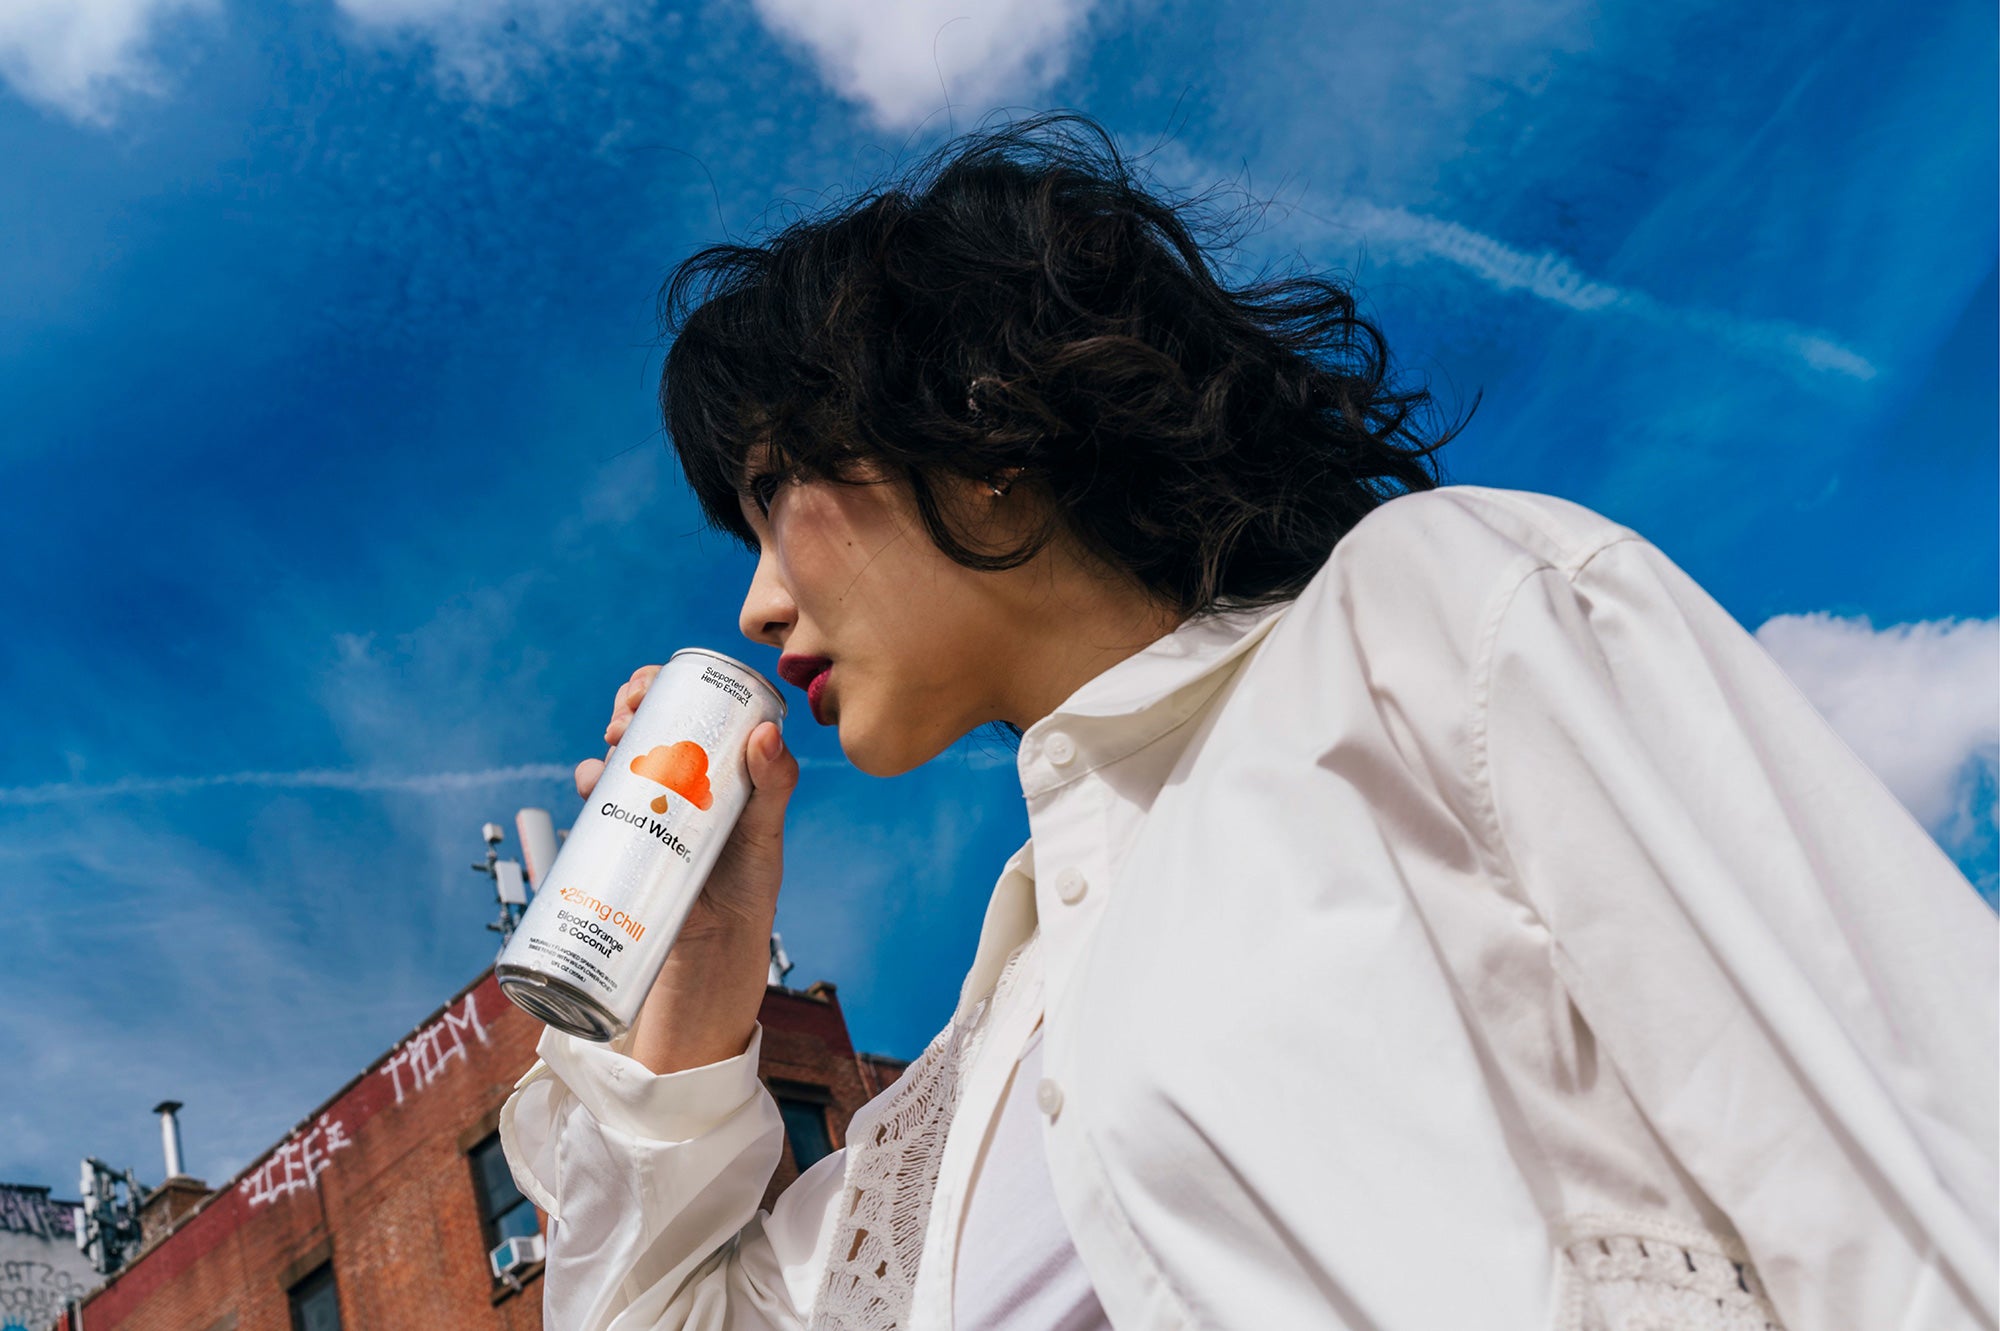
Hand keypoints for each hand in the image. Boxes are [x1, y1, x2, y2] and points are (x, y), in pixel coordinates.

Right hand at [575, 664, 799, 943]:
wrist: (716, 944)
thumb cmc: (751, 882)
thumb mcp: (767, 829)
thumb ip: (775, 784)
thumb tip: (765, 733)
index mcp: (716, 761)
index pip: (689, 704)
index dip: (665, 684)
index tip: (651, 685)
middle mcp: (678, 774)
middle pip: (647, 720)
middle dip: (630, 705)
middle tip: (627, 718)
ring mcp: (648, 801)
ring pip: (619, 755)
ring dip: (609, 741)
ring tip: (614, 749)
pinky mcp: (624, 832)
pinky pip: (600, 798)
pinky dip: (589, 781)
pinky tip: (593, 783)